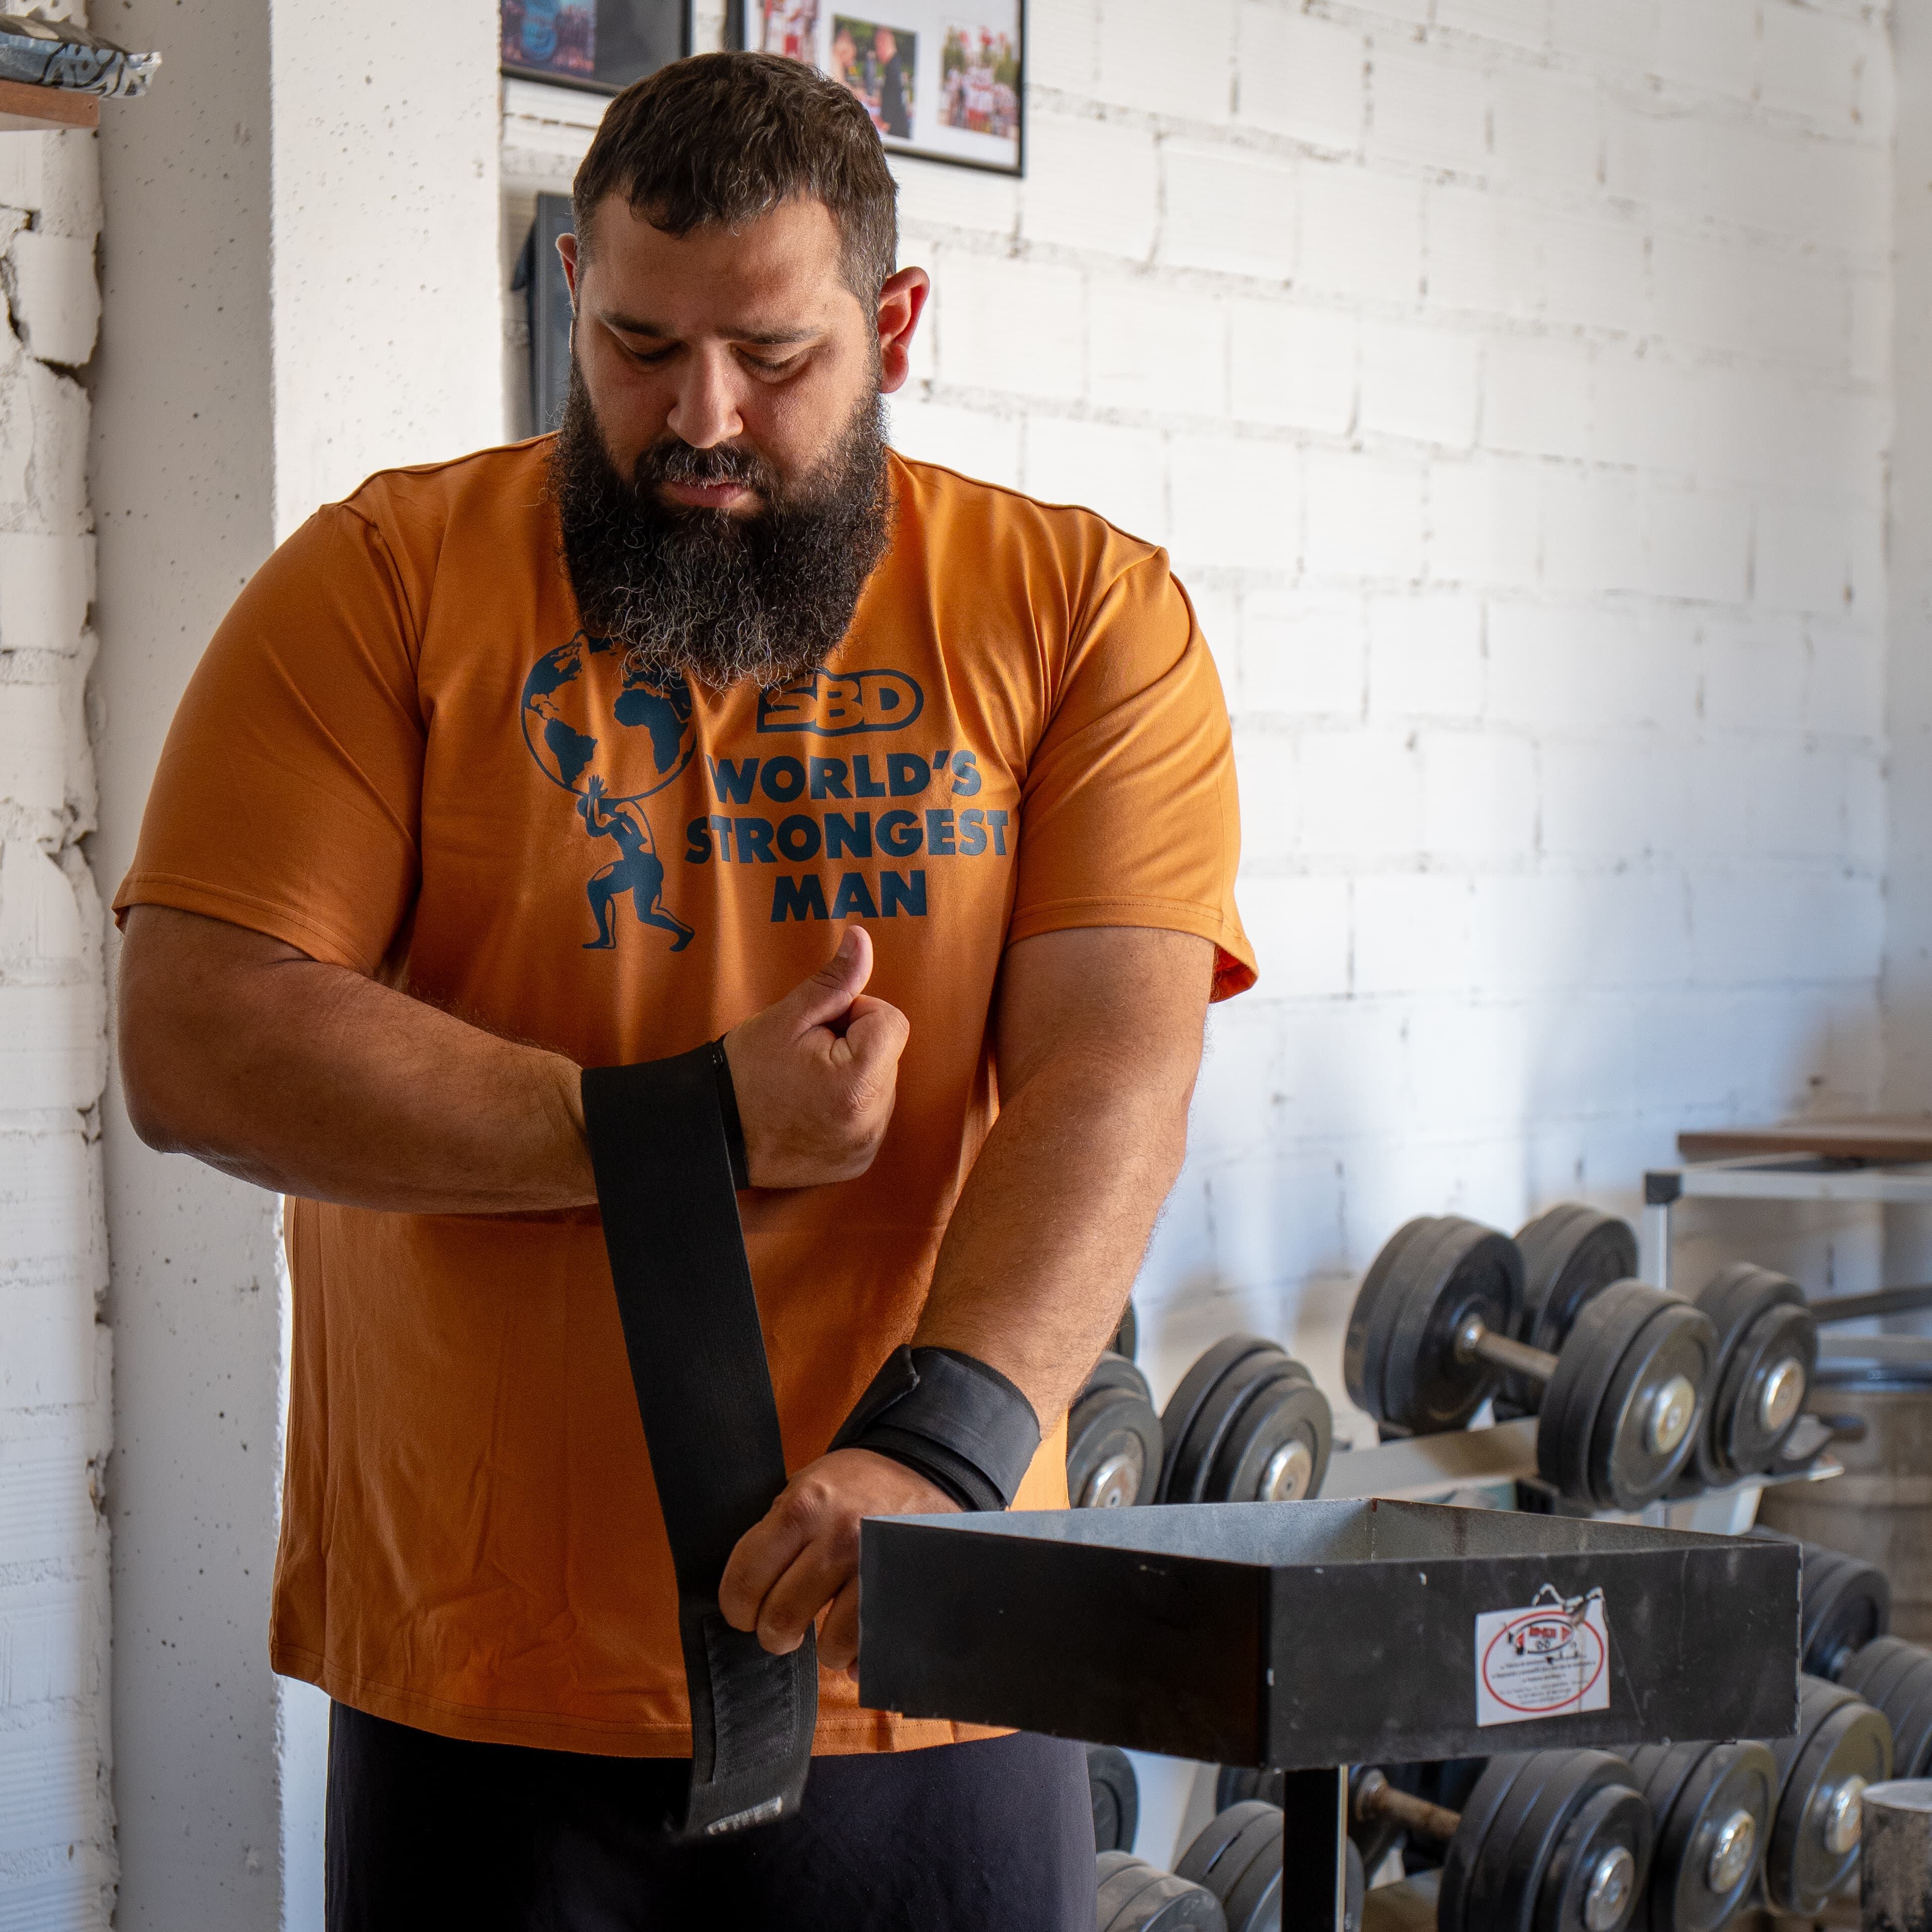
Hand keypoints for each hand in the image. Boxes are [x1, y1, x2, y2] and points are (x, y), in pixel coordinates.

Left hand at [717, 1448, 957, 1674]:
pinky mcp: (907, 1589)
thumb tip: (748, 1601)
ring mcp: (877, 1566)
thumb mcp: (802, 1487)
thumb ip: (774, 1537)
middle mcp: (839, 1537)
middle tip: (782, 1627)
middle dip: (774, 1634)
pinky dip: (861, 1656)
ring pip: (831, 1644)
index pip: (746, 1579)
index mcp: (803, 1508)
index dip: (737, 1608)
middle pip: (782, 1618)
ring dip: (823, 1648)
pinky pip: (874, 1648)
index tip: (744, 1613)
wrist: (922, 1467)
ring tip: (826, 1627)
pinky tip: (857, 1640)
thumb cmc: (850, 1484)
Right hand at [723, 925, 908, 1188]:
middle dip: (854, 1045)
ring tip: (805, 1084)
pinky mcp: (858, 1161)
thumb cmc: (745, 1073)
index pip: (890, 1021)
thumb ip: (834, 980)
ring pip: (880, 1084)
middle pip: (887, 1053)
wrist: (714, 1135)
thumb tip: (863, 939)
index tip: (818, 1031)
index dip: (854, 1014)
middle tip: (805, 1058)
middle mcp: (870, 1120)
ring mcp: (865, 1145)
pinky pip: (870, 1116)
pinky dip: (849, 1107)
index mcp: (857, 1082)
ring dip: (854, 1075)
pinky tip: (812, 1108)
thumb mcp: (787, 1018)